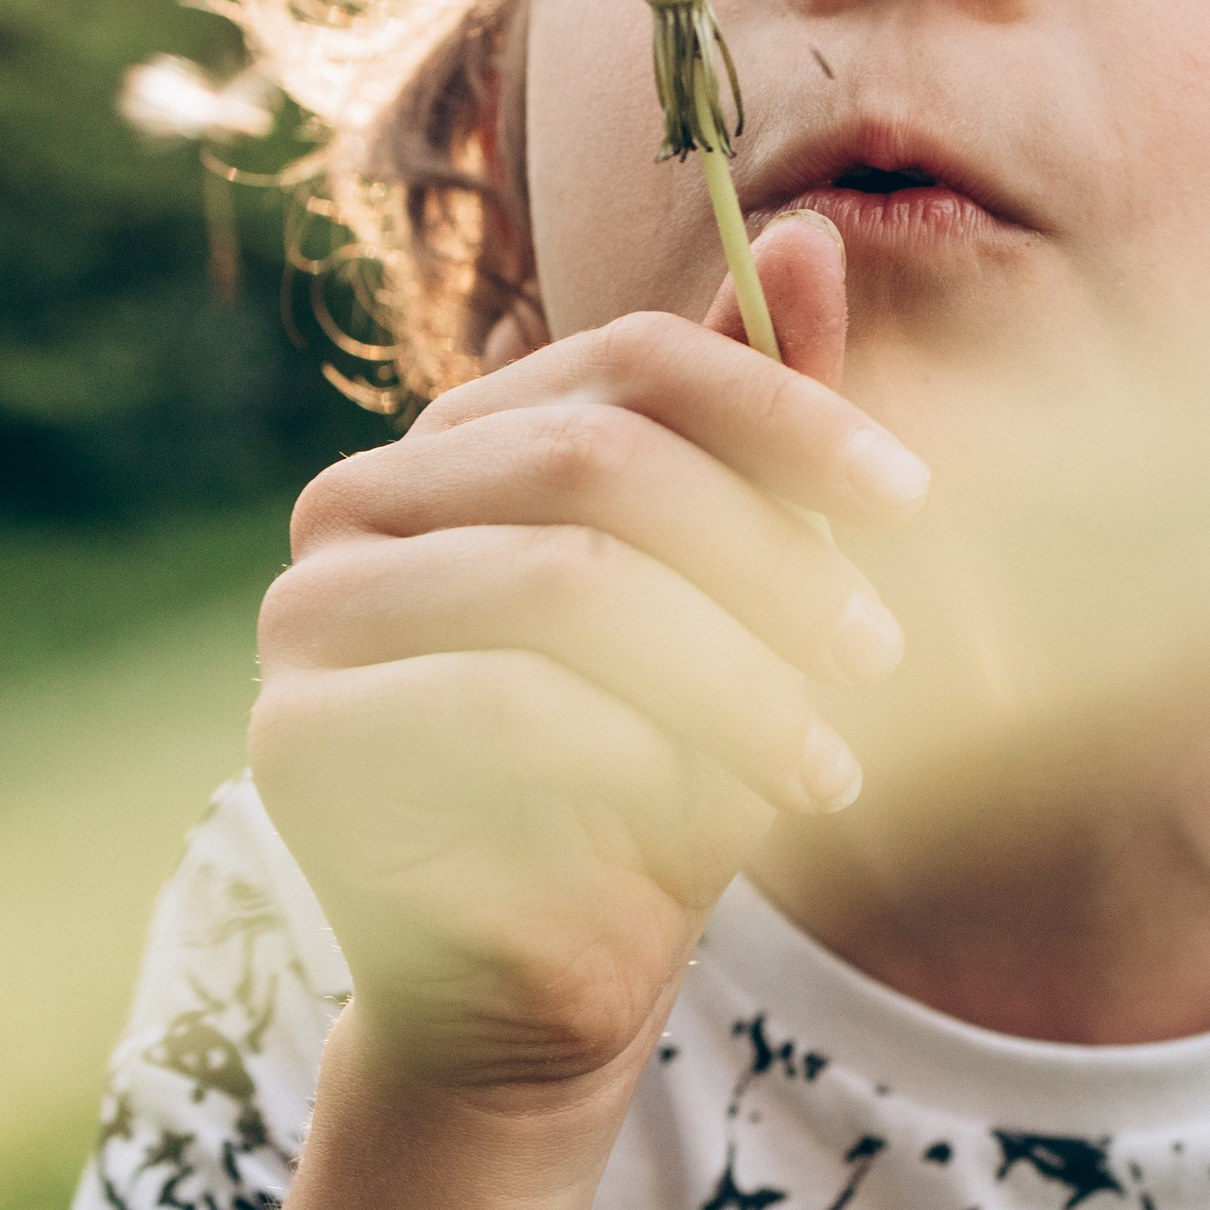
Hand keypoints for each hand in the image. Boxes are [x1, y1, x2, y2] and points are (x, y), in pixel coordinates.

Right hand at [248, 214, 925, 1111]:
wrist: (557, 976)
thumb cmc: (659, 769)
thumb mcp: (740, 602)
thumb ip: (759, 432)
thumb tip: (806, 234)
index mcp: (465, 438)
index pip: (632, 361)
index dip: (785, 414)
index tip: (913, 502)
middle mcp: (362, 498)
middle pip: (602, 463)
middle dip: (770, 560)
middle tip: (883, 661)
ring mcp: (310, 613)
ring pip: (564, 585)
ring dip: (729, 681)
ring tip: (821, 767)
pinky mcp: (297, 738)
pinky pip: (502, 711)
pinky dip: (631, 763)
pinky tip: (692, 824)